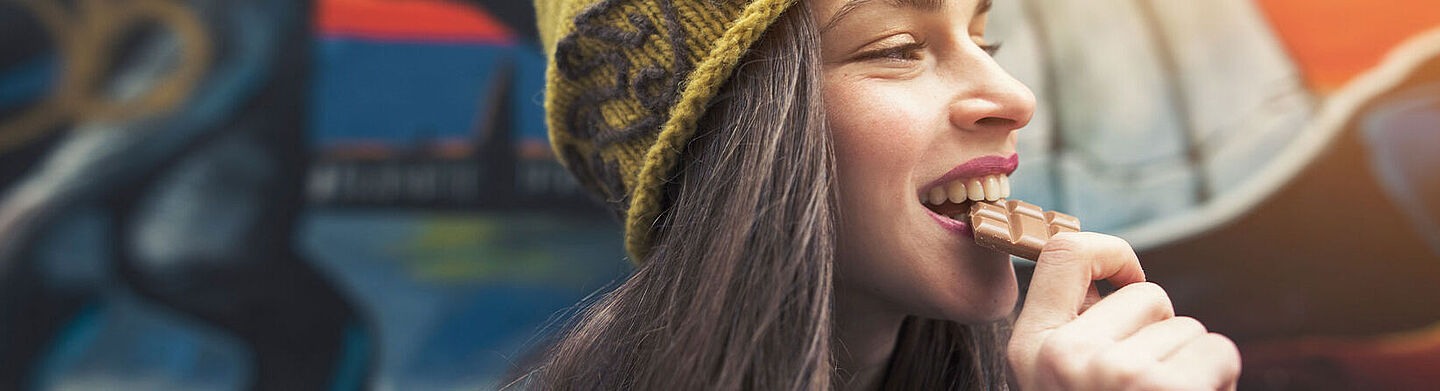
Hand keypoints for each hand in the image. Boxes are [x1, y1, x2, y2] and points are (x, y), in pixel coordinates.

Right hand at [1007, 232, 1240, 390]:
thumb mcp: (1060, 381)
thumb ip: (1078, 333)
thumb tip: (1113, 283)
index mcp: (1029, 350)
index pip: (1065, 251)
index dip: (1113, 253)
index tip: (1128, 279)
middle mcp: (1064, 357)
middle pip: (1146, 293)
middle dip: (1162, 331)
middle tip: (1149, 382)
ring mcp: (1115, 374)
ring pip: (1187, 326)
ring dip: (1192, 363)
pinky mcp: (1167, 389)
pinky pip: (1219, 351)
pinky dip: (1220, 379)